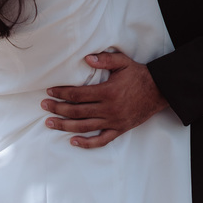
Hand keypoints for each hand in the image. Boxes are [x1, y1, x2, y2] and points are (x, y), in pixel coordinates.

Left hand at [41, 51, 168, 147]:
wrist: (158, 91)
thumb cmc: (138, 75)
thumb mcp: (123, 62)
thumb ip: (105, 59)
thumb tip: (87, 59)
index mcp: (107, 92)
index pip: (78, 95)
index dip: (62, 93)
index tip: (50, 92)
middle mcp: (108, 109)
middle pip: (77, 111)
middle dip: (58, 109)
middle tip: (44, 106)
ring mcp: (113, 121)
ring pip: (84, 127)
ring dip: (65, 126)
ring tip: (50, 123)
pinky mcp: (119, 130)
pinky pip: (101, 140)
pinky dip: (87, 143)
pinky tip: (73, 142)